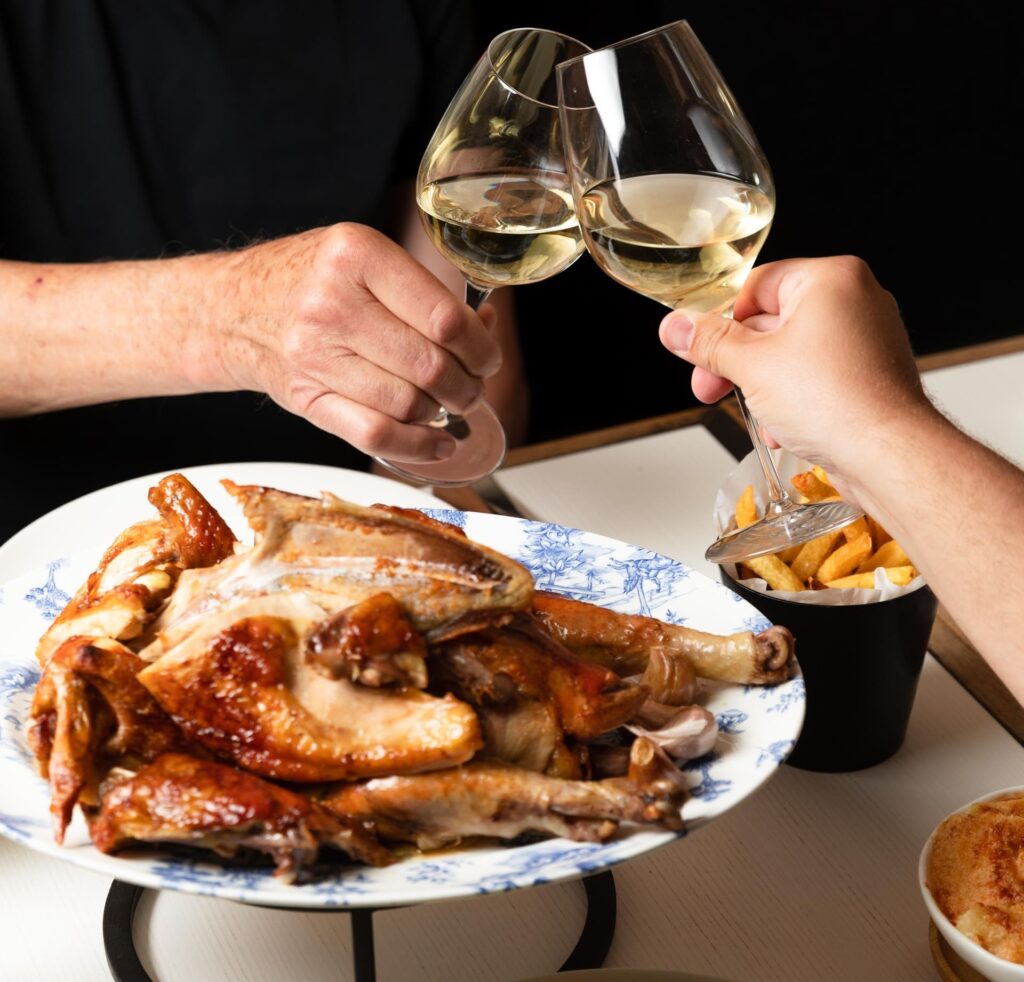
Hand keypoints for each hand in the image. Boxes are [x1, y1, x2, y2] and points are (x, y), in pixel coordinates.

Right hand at [205, 223, 502, 462]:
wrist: (235, 308)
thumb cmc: (312, 280)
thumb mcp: (364, 258)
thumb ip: (424, 290)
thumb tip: (486, 326)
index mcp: (356, 255)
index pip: (442, 318)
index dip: (480, 347)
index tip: (487, 357)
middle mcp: (332, 303)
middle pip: (430, 366)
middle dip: (468, 385)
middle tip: (473, 385)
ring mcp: (315, 354)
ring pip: (409, 403)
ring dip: (443, 412)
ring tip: (448, 404)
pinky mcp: (308, 398)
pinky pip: (376, 435)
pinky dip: (418, 446)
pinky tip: (439, 442)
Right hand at [658, 256, 934, 492]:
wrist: (889, 456)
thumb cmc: (837, 403)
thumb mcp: (751, 366)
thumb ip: (708, 343)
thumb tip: (675, 327)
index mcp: (830, 279)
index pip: (754, 286)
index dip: (720, 323)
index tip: (698, 351)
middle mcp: (855, 300)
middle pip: (769, 321)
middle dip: (738, 363)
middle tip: (711, 386)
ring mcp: (866, 339)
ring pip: (790, 354)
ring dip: (763, 388)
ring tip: (759, 415)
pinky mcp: (870, 375)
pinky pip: (816, 377)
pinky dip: (792, 401)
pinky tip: (784, 429)